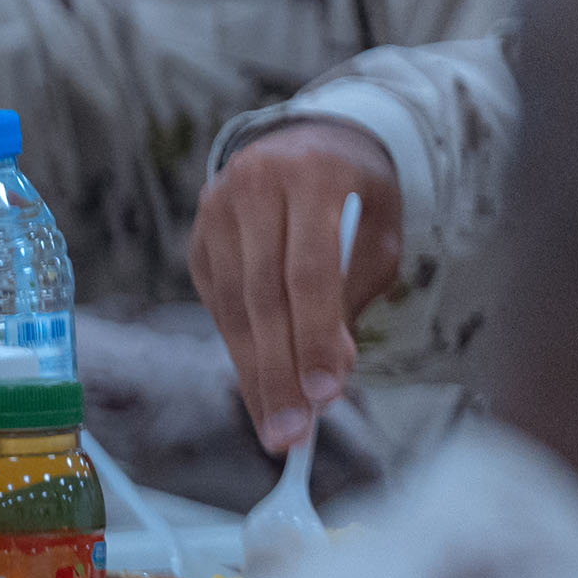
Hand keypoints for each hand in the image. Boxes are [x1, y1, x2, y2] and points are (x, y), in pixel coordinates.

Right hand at [189, 118, 397, 451]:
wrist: (315, 142)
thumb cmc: (359, 198)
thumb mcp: (378, 235)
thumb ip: (355, 295)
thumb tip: (328, 378)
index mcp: (313, 175)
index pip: (309, 271)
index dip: (315, 337)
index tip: (325, 396)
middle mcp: (254, 186)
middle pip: (262, 296)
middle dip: (278, 373)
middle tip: (291, 435)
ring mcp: (216, 209)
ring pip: (233, 306)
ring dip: (255, 373)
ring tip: (277, 426)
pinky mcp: (198, 236)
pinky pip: (218, 304)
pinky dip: (241, 349)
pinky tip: (259, 386)